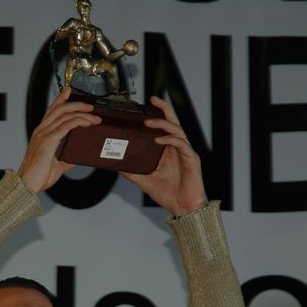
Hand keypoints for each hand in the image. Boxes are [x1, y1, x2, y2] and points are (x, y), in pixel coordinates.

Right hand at [17, 86, 101, 193]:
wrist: (28, 185)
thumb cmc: (38, 176)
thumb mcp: (57, 165)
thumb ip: (66, 158)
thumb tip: (77, 156)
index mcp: (41, 134)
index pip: (51, 111)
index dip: (60, 99)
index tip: (69, 91)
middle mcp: (41, 131)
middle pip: (59, 109)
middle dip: (76, 104)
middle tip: (90, 105)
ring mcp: (44, 135)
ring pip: (64, 115)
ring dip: (82, 113)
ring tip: (94, 116)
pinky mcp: (48, 141)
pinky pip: (66, 126)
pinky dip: (78, 122)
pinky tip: (87, 123)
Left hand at [121, 96, 207, 215]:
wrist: (182, 208)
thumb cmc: (168, 194)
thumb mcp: (144, 180)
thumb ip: (132, 171)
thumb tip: (114, 165)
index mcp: (168, 150)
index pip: (163, 127)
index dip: (156, 114)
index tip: (144, 105)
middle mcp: (178, 148)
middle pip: (173, 122)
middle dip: (164, 109)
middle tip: (152, 99)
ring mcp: (186, 152)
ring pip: (177, 130)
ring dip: (163, 124)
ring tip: (148, 122)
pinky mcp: (192, 159)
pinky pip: (182, 144)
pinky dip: (170, 140)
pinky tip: (159, 140)